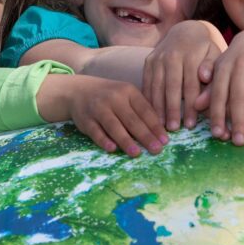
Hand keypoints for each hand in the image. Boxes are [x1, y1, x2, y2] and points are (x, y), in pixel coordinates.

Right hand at [37, 75, 167, 156]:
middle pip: (132, 120)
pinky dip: (104, 140)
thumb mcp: (127, 95)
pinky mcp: (86, 119)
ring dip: (126, 141)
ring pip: (114, 126)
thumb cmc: (110, 96)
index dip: (155, 126)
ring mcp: (98, 108)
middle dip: (145, 136)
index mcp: (128, 91)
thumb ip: (142, 109)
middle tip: (157, 150)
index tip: (165, 140)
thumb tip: (160, 130)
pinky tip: (112, 148)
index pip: (145, 110)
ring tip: (136, 153)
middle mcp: (114, 98)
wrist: (79, 91)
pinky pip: (96, 132)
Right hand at [143, 21, 224, 130]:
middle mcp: (171, 55)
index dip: (191, 106)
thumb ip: (211, 68)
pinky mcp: (148, 62)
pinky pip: (147, 83)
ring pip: (157, 86)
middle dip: (172, 109)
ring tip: (161, 126)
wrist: (186, 32)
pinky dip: (148, 99)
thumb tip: (204, 77)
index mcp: (190, 54)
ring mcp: (157, 58)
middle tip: (174, 129)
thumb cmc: (205, 50)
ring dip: (158, 107)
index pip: (191, 84)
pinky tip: (150, 115)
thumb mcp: (214, 55)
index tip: (192, 125)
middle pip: (172, 86)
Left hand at [205, 28, 243, 145]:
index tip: (218, 135)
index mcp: (223, 67)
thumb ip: (209, 88)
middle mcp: (240, 65)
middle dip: (237, 121)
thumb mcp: (219, 70)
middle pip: (238, 97)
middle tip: (237, 142)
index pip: (219, 94)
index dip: (218, 115)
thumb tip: (196, 106)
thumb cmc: (233, 60)